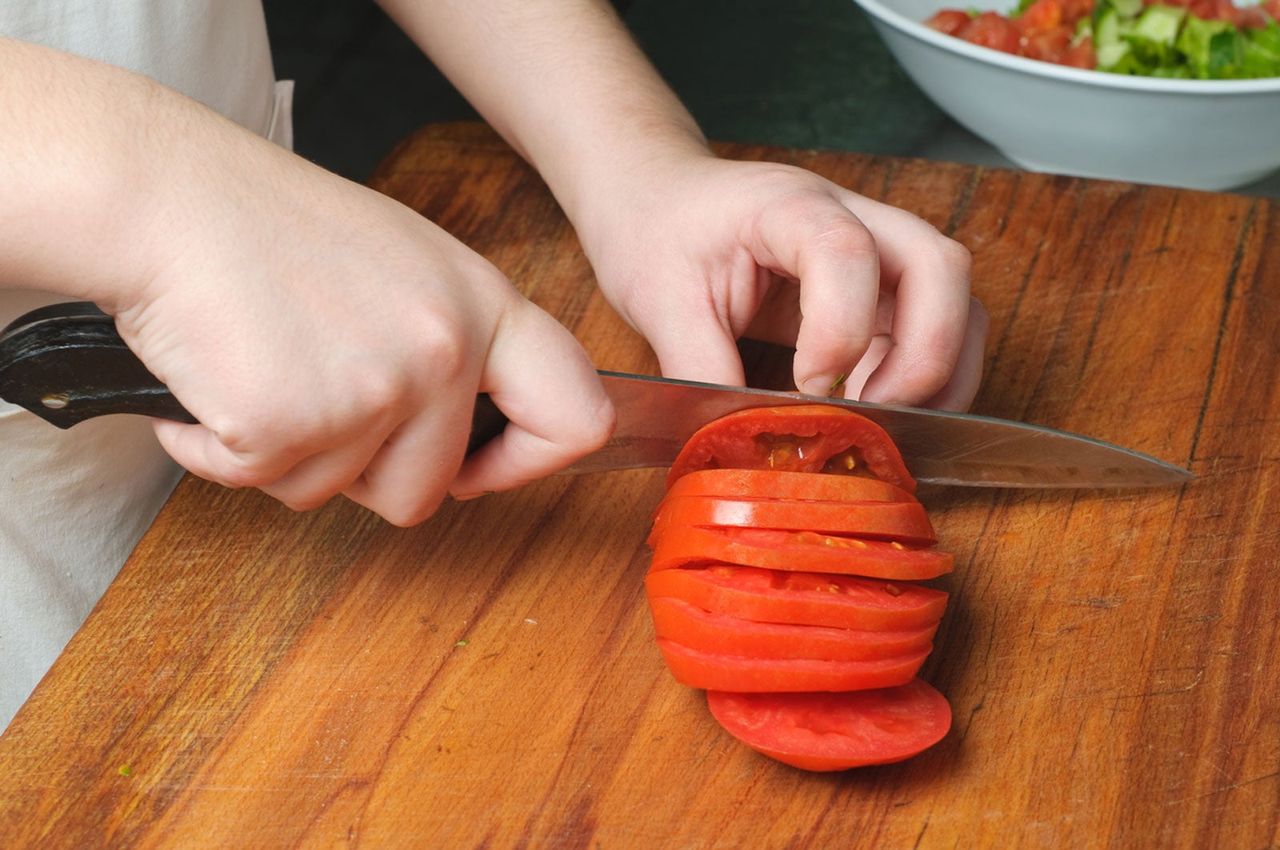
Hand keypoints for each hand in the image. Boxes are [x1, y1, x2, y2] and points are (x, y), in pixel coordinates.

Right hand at [103, 128, 611, 523]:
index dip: (531, 462)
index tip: (482, 466)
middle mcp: (444, 351)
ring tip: (263, 363)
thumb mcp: (408, 267)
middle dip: (365, 473)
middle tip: (316, 398)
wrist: (161, 196)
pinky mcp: (289, 425)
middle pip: (427, 491)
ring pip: (336, 496)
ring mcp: (372, 391)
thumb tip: (480, 433)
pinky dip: (221, 449)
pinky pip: (258, 483)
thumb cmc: (270, 226)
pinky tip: (217, 376)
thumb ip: (458, 345)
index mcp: (483, 308)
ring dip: (290, 455)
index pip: (576, 415)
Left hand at [575, 153, 986, 410]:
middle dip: (926, 354)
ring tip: (885, 424)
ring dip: (938, 372)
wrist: (658, 199)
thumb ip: (701, 373)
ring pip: (956, 301)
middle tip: (874, 413)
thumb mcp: (660, 303)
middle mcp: (850, 217)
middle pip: (940, 267)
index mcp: (787, 206)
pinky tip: (876, 416)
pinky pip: (929, 332)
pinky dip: (921, 381)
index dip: (839, 330)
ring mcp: (874, 253)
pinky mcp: (876, 292)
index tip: (807, 387)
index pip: (846, 250)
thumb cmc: (658, 232)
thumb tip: (741, 447)